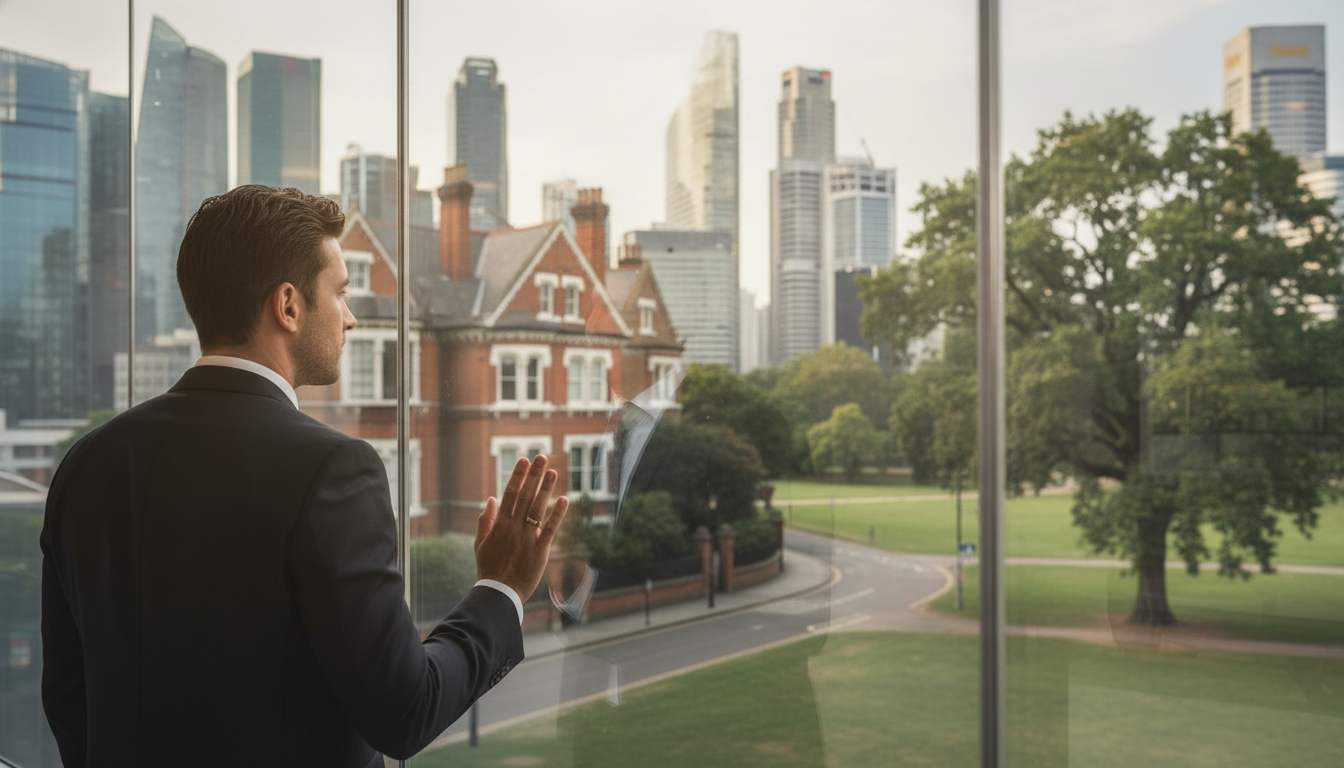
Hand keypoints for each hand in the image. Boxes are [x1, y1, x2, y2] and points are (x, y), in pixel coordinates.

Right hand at [474, 455, 570, 602]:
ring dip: (546, 489)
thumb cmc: (489, 569)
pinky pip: (550, 529)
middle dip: (534, 476)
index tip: (524, 461)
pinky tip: (564, 500)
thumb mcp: (480, 544)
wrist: (499, 593)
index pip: (510, 494)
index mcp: (500, 525)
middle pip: (525, 496)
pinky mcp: (540, 550)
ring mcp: (527, 538)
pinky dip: (557, 514)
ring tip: (553, 471)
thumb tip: (491, 499)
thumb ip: (485, 520)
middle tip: (541, 457)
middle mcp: (514, 528)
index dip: (518, 476)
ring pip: (537, 508)